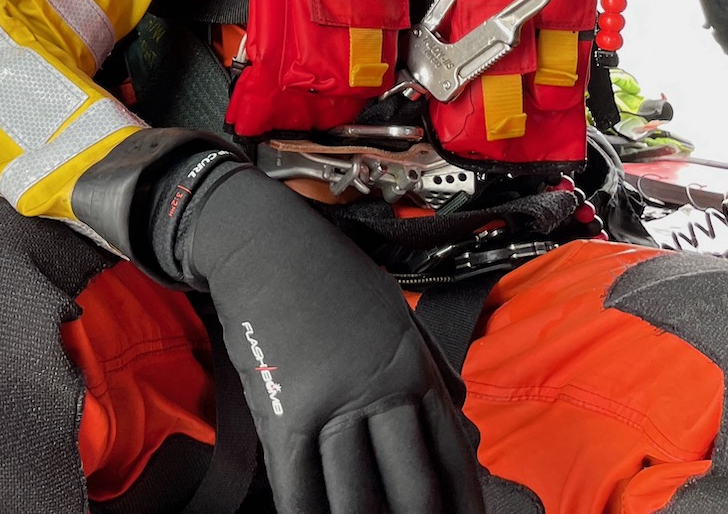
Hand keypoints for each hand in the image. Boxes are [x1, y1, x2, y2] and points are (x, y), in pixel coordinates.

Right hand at [177, 165, 485, 513]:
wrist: (264, 241)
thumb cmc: (331, 271)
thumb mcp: (398, 309)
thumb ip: (433, 364)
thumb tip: (462, 415)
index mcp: (415, 369)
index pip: (453, 460)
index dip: (463, 506)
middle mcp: (380, 393)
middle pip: (413, 492)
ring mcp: (330, 406)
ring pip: (357, 500)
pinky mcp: (281, 412)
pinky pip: (298, 486)